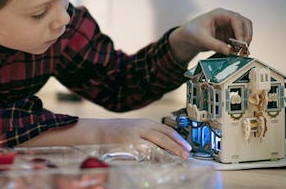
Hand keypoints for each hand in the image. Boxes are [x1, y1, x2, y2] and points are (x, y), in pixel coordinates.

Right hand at [19, 118, 191, 158]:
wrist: (96, 131)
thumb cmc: (117, 132)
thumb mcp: (135, 128)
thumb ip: (149, 134)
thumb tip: (167, 145)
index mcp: (144, 123)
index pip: (166, 129)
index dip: (178, 139)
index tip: (188, 147)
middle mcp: (140, 127)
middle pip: (163, 136)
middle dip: (177, 146)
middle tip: (186, 155)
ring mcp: (133, 136)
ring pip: (155, 145)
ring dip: (167, 153)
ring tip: (176, 159)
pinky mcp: (126, 145)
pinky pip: (143, 152)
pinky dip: (153, 158)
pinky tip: (159, 163)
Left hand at [168, 8, 252, 64]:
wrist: (188, 37)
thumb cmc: (192, 32)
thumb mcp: (202, 39)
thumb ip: (215, 45)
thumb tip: (229, 52)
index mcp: (219, 14)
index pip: (236, 18)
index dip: (240, 29)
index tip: (240, 41)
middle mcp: (226, 18)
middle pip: (244, 23)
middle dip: (247, 34)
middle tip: (245, 47)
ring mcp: (229, 26)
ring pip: (245, 30)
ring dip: (245, 40)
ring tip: (242, 51)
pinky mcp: (229, 34)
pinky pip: (240, 38)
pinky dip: (241, 45)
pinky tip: (238, 52)